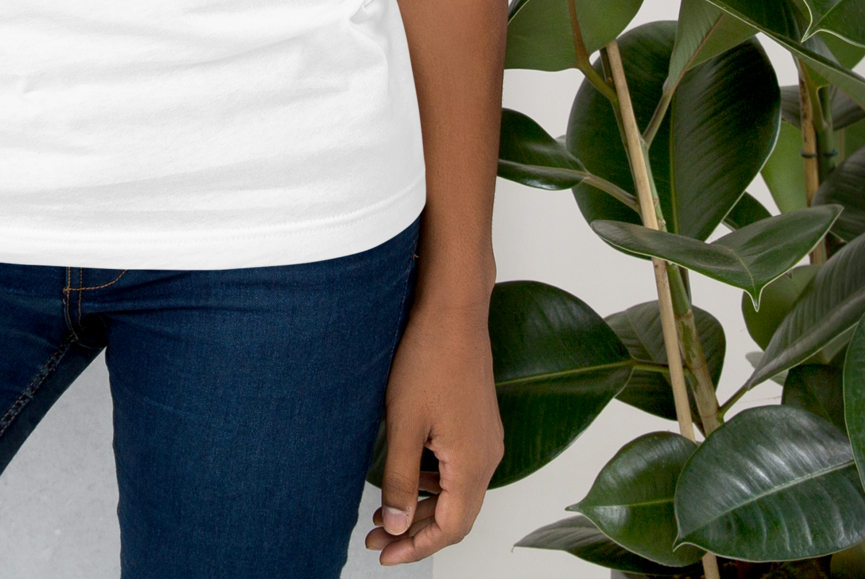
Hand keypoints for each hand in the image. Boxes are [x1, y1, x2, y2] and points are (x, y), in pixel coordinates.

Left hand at [366, 297, 502, 563]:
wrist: (453, 310)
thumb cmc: (428, 359)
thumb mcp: (404, 423)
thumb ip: (400, 479)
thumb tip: (394, 526)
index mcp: (473, 465)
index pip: (450, 529)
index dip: (416, 547)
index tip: (384, 554)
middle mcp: (488, 457)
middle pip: (455, 515)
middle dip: (415, 530)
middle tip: (376, 536)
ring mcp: (486, 439)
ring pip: (456, 491)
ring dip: (422, 505)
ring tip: (384, 509)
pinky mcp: (478, 422)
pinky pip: (459, 468)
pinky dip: (432, 481)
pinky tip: (406, 471)